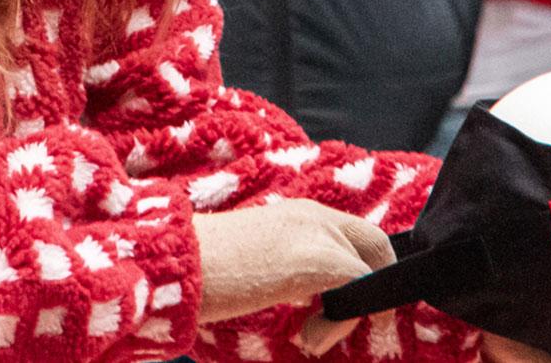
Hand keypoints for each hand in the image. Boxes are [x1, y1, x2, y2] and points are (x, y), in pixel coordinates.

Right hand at [193, 199, 393, 351]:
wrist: (175, 265)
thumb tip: (307, 298)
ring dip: (351, 309)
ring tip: (312, 335)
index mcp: (296, 213)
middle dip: (371, 286)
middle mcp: (313, 214)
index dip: (357, 271)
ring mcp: (318, 233)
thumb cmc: (198, 270)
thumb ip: (286, 270)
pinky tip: (309, 337)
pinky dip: (343, 321)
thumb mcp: (253, 263)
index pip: (351, 234)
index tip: (330, 308)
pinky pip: (359, 288)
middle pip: (375, 243)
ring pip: (370, 267)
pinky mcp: (320, 260)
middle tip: (337, 321)